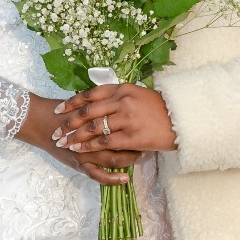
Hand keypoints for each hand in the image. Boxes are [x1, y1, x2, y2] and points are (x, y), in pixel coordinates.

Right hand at [18, 94, 139, 186]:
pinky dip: (112, 179)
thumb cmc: (64, 112)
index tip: (150, 124)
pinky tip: (125, 180)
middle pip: (120, 139)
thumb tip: (125, 100)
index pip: (122, 122)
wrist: (40, 122)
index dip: (138, 124)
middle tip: (150, 141)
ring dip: (129, 159)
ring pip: (113, 157)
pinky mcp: (79, 164)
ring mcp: (85, 151)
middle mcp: (91, 135)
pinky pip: (98, 175)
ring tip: (141, 157)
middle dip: (137, 142)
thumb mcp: (85, 104)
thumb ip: (103, 104)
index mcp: (95, 117)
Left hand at [53, 84, 177, 154]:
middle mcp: (122, 101)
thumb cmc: (161, 109)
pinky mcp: (132, 136)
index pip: (90, 94)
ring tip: (63, 143)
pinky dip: (89, 147)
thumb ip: (119, 96)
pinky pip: (105, 142)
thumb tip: (100, 100)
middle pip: (87, 112)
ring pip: (93, 128)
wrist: (183, 120)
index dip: (71, 103)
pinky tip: (79, 150)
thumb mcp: (139, 95)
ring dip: (75, 136)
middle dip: (68, 123)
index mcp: (122, 89)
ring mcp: (127, 119)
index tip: (59, 111)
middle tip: (56, 131)